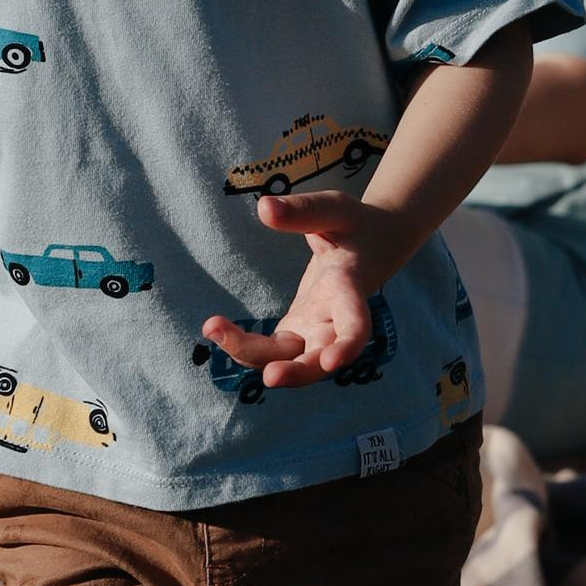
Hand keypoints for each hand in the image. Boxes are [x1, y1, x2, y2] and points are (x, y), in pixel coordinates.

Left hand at [199, 193, 410, 393]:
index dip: (348, 346)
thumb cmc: (354, 224)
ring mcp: (316, 331)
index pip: (356, 324)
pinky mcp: (298, 332)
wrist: (373, 245)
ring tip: (213, 329)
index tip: (334, 362)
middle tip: (269, 378)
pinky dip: (244, 346)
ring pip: (289, 360)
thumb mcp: (333, 209)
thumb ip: (302, 211)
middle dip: (297, 372)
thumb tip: (264, 208)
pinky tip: (216, 329)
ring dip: (254, 356)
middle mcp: (335, 320)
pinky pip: (272, 351)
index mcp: (350, 289)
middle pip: (320, 358)